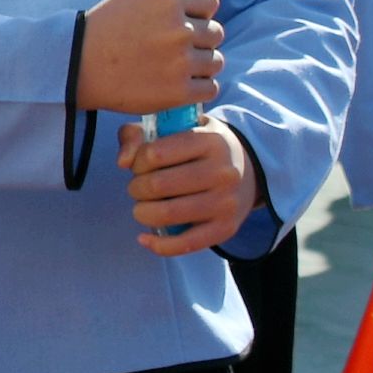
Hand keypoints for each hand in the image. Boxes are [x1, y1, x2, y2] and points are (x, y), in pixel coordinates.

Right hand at [73, 0, 223, 117]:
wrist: (77, 67)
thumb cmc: (101, 30)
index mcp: (171, 2)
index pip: (211, 3)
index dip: (201, 13)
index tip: (191, 21)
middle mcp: (182, 30)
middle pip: (216, 33)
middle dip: (201, 40)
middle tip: (182, 49)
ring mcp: (182, 62)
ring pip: (215, 62)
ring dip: (202, 65)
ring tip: (181, 69)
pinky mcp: (179, 92)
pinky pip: (210, 89)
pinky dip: (199, 88)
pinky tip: (182, 86)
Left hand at [118, 118, 261, 254]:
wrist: (249, 170)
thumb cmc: (200, 148)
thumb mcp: (175, 127)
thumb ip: (137, 134)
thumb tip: (123, 161)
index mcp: (211, 141)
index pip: (155, 153)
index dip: (137, 162)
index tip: (141, 165)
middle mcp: (223, 171)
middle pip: (157, 185)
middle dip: (136, 188)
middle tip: (139, 187)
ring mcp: (226, 202)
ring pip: (167, 214)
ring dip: (143, 213)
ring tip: (143, 207)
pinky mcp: (225, 229)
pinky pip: (184, 244)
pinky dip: (157, 244)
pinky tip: (144, 237)